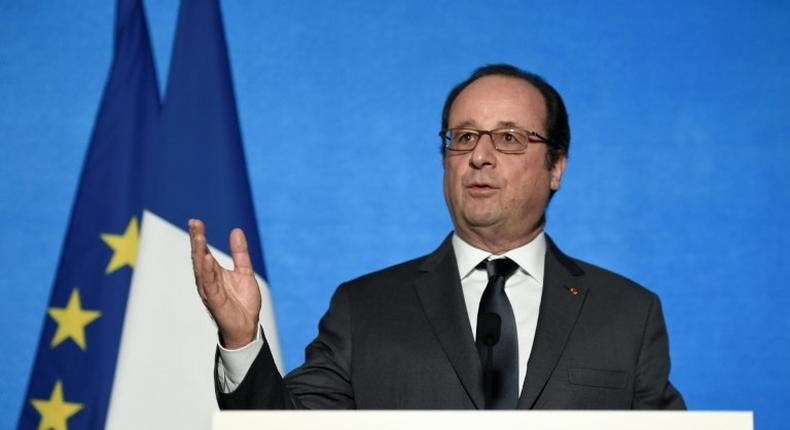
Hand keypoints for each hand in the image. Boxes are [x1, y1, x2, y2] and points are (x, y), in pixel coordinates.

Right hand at [189, 219, 260, 348]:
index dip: (199, 237)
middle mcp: (208, 280)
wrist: (248, 326)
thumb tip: (236, 231)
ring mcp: (210, 290)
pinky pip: (209, 284)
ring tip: (200, 236)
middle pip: (199, 257)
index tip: (195, 221)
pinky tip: (207, 258)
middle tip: (194, 223)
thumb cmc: (243, 302)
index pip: (203, 251)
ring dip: (199, 252)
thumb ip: (240, 253)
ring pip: (201, 269)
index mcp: (214, 273)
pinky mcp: (215, 301)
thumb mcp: (244, 271)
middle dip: (196, 240)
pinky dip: (207, 271)